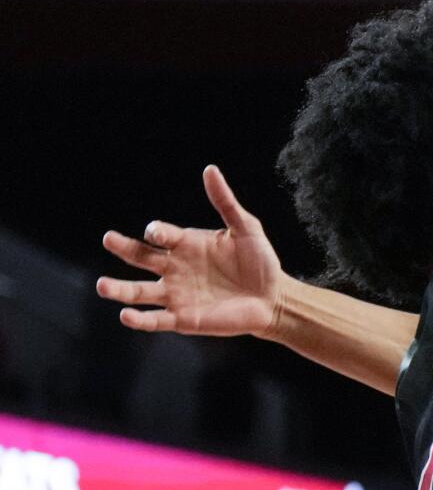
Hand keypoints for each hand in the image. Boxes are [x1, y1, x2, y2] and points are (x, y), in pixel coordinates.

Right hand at [97, 165, 287, 337]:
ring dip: (119, 289)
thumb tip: (210, 170)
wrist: (273, 297)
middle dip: (124, 249)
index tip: (155, 233)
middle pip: (141, 258)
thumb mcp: (245, 228)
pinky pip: (155, 320)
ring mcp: (176, 294)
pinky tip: (126, 315)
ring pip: (139, 292)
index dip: (157, 232)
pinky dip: (139, 319)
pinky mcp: (183, 319)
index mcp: (186, 245)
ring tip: (102, 286)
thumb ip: (226, 202)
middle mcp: (174, 268)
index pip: (161, 235)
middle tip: (108, 239)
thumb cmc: (259, 261)